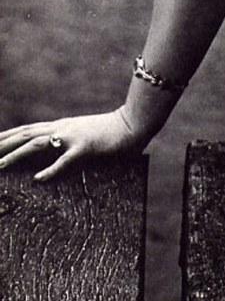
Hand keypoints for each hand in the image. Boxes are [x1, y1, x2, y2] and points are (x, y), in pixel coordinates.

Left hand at [0, 108, 141, 181]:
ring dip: (15, 155)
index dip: (6, 136)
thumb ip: (69, 143)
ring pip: (37, 144)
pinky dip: (50, 169)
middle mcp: (62, 128)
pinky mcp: (87, 147)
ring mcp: (73, 136)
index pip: (27, 130)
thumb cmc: (113, 131)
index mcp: (62, 126)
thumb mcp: (85, 135)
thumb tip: (55, 155)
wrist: (135, 121)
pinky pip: (65, 160)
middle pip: (25, 135)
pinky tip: (38, 179)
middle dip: (2, 144)